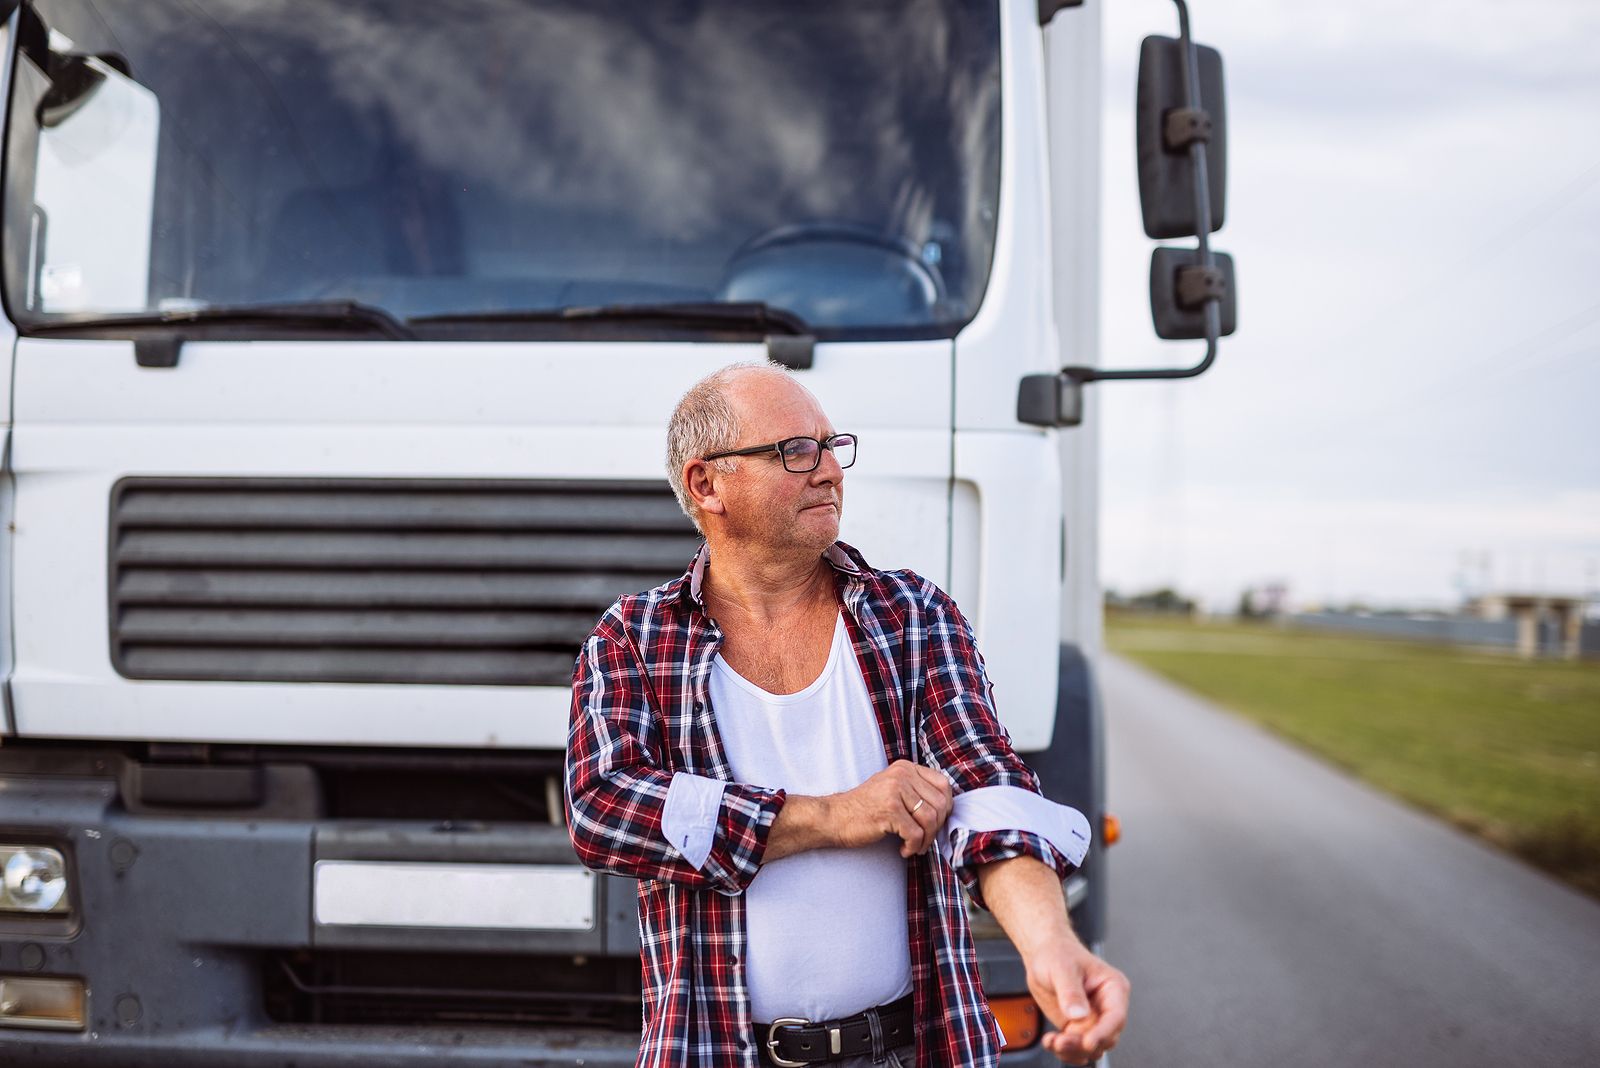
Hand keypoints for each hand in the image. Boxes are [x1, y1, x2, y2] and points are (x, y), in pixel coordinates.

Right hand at [829, 760, 952, 856]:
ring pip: (931, 820)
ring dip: (925, 840)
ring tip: (914, 846)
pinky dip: (913, 847)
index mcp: (905, 767)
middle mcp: (902, 775)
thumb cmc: (865, 808)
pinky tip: (903, 849)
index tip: (935, 823)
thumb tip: (947, 807)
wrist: (835, 818)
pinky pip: (916, 834)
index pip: (943, 785)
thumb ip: (916, 790)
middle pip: (940, 804)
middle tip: (923, 839)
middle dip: (936, 828)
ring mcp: (895, 791)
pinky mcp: (889, 810)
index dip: (945, 808)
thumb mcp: (892, 788)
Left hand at [1024, 939, 1129, 1064]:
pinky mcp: (1079, 1028)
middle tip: (1061, 1041)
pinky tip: (1050, 1041)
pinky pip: (1077, 1048)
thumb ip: (1070, 991)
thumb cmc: (1058, 953)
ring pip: (1092, 1048)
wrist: (1044, 955)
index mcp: (1114, 988)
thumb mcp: (1062, 968)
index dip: (1103, 1033)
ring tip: (1052, 1041)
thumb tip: (1079, 1014)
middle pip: (1105, 1038)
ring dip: (1072, 1050)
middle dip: (1083, 1044)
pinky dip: (1064, 1051)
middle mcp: (1107, 1007)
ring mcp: (1094, 1020)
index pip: (1116, 1017)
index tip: (1087, 1042)